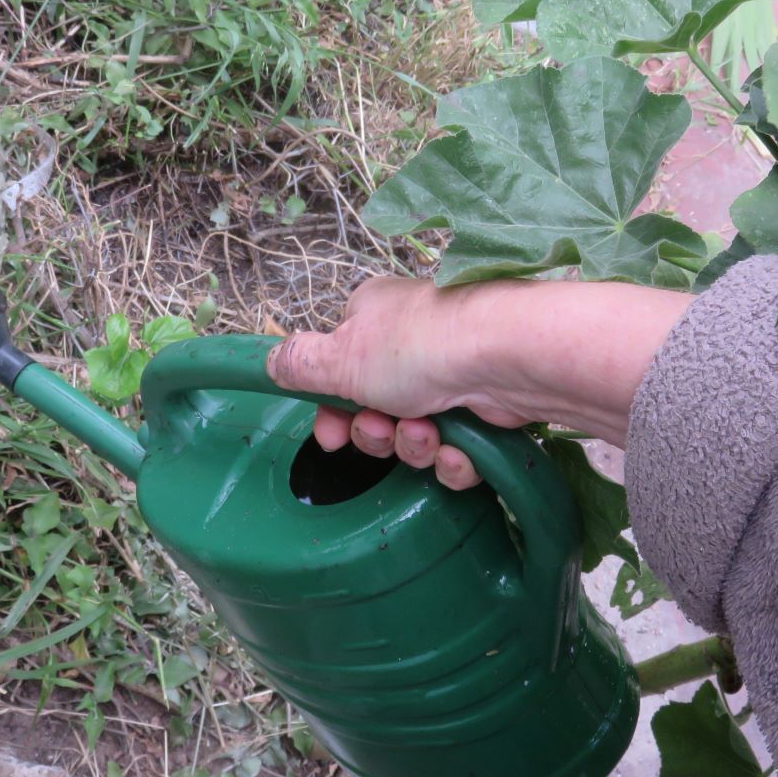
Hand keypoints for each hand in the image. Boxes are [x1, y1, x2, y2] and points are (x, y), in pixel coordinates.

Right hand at [266, 276, 693, 488]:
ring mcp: (451, 376)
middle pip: (373, 410)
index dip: (331, 410)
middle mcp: (412, 343)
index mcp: (372, 318)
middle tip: (383, 429)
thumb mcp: (339, 356)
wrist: (506, 357)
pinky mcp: (486, 409)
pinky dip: (452, 458)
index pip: (337, 370)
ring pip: (413, 435)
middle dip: (376, 433)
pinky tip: (458, 450)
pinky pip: (454, 451)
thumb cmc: (418, 346)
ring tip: (428, 433)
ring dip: (413, 446)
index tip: (332, 436)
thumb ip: (299, 365)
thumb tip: (272, 362)